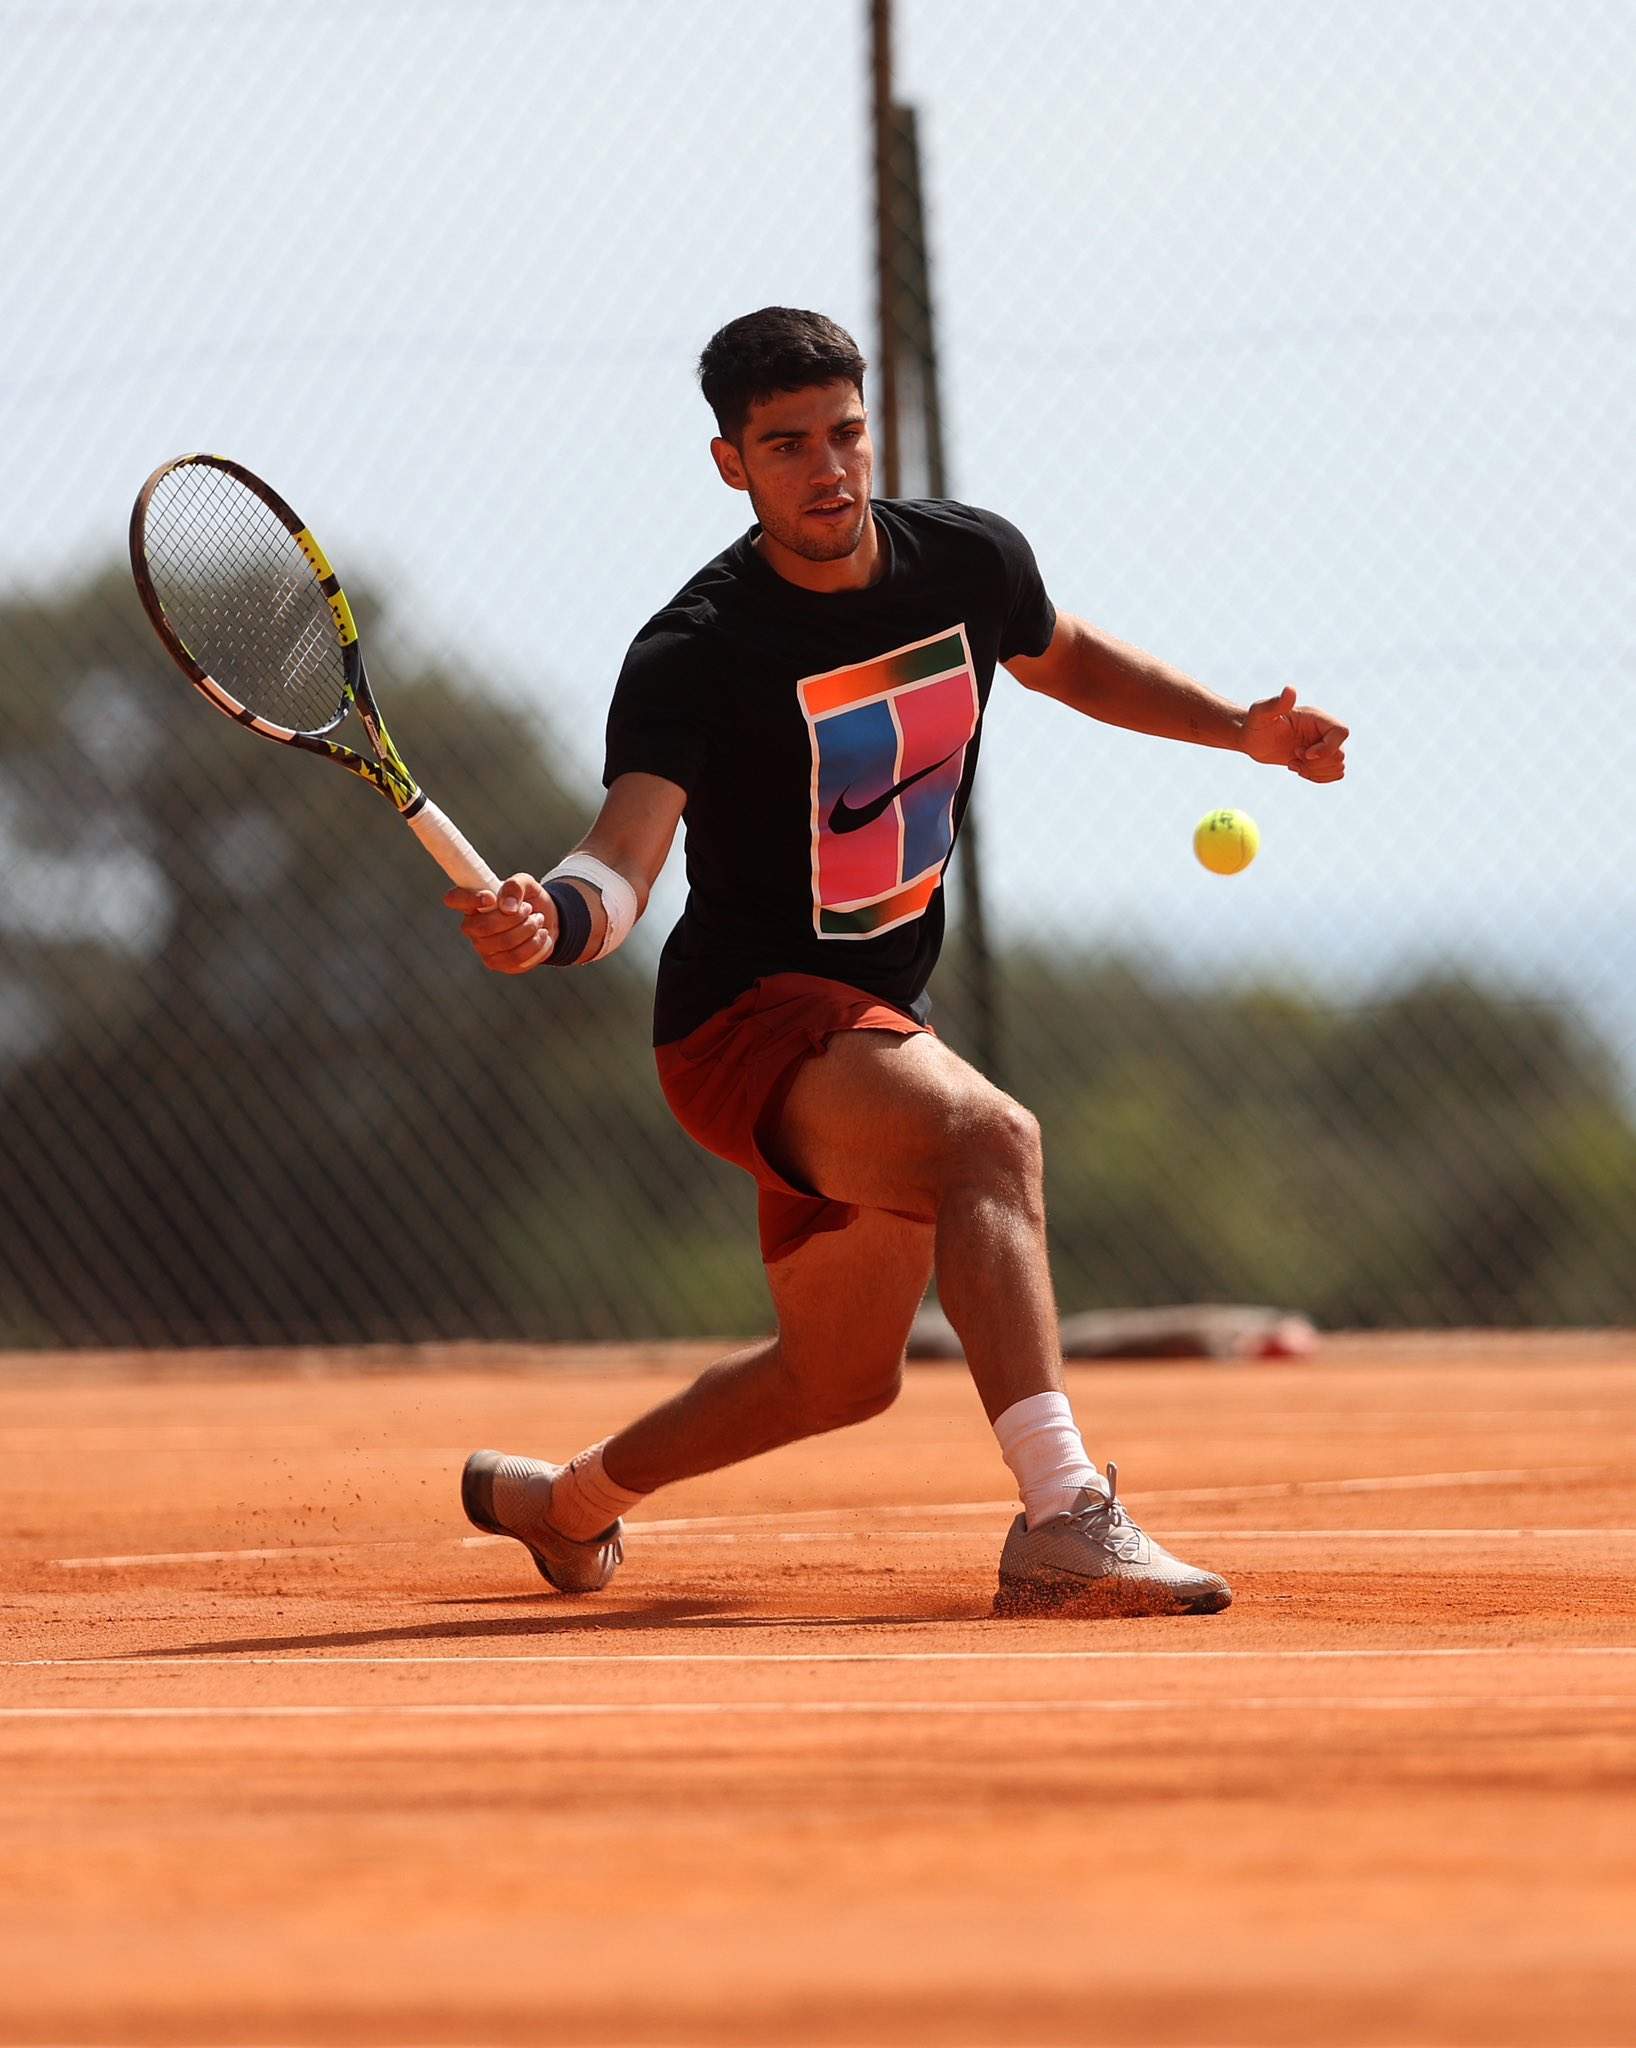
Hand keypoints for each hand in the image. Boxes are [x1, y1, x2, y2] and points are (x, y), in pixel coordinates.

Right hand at [442, 872, 556, 972]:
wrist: (546, 920)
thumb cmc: (528, 899)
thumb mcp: (526, 883)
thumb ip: (515, 886)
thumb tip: (507, 907)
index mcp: (473, 901)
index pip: (454, 899)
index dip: (469, 899)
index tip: (491, 897)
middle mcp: (472, 926)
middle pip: (482, 927)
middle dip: (513, 917)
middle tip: (529, 909)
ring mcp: (484, 948)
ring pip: (503, 943)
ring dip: (528, 929)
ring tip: (538, 919)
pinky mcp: (499, 964)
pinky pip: (516, 958)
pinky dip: (535, 944)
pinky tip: (542, 935)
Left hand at [1242, 686, 1347, 782]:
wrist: (1253, 739)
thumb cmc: (1255, 724)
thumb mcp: (1261, 714)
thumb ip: (1276, 703)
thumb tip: (1290, 689)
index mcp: (1317, 718)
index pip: (1341, 732)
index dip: (1327, 748)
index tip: (1304, 753)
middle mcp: (1324, 731)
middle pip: (1339, 755)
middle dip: (1315, 764)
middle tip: (1293, 756)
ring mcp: (1324, 746)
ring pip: (1338, 766)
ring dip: (1315, 772)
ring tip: (1293, 764)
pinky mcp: (1320, 759)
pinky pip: (1335, 773)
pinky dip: (1318, 778)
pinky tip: (1298, 769)